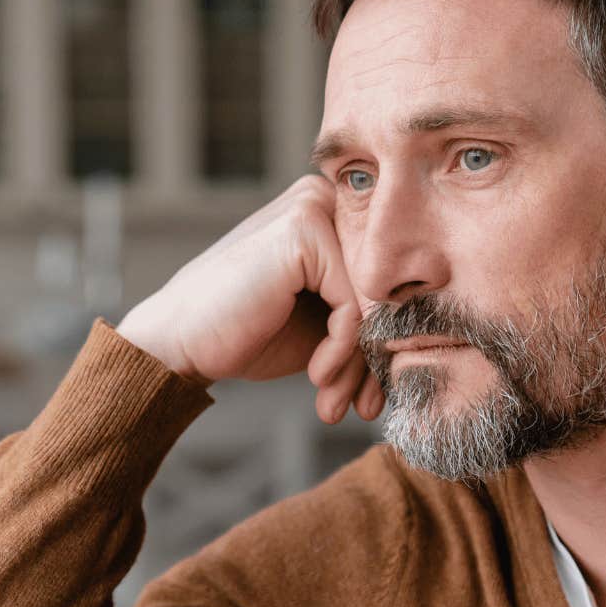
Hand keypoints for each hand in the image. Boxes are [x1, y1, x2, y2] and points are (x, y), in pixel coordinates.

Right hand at [115, 175, 383, 424]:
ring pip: (373, 301)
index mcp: (330, 213)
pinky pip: (353, 305)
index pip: (383, 280)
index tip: (369, 395)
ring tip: (334, 402)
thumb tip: (428, 334)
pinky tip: (316, 376)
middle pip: (383, 289)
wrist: (177, 343)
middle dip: (373, 359)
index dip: (381, 343)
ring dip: (358, 365)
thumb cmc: (243, 333)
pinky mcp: (304, 232)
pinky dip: (342, 351)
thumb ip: (364, 314)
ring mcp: (313, 208)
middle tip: (359, 407)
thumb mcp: (319, 323)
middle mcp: (324, 199)